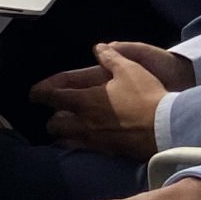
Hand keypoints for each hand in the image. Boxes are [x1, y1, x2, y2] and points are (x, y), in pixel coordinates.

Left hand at [36, 42, 188, 159]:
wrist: (166, 127)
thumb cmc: (147, 96)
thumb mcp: (129, 69)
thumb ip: (110, 58)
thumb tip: (99, 48)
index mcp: (85, 100)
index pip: (52, 97)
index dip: (39, 94)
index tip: (34, 94)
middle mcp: (84, 122)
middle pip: (55, 125)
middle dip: (52, 119)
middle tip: (57, 113)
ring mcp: (94, 140)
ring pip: (66, 140)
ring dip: (63, 133)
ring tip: (69, 127)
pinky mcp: (107, 151)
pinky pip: (84, 149)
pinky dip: (78, 144)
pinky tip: (85, 139)